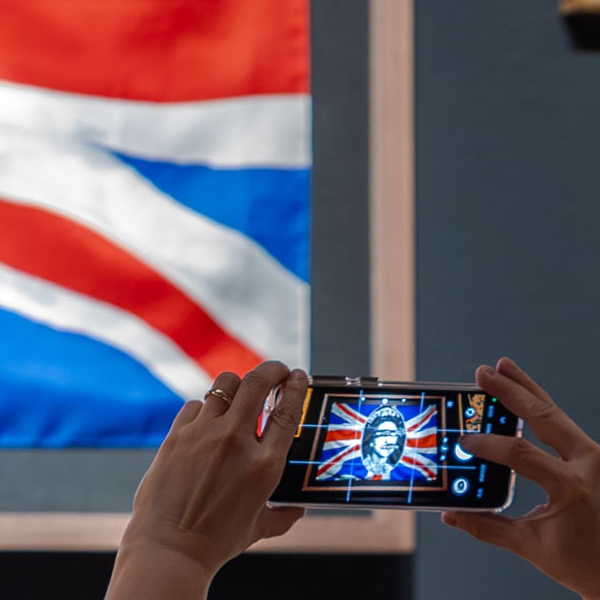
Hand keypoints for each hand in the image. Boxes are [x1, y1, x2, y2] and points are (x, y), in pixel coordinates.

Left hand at [105, 361, 307, 599]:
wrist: (169, 550)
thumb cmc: (217, 542)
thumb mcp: (258, 528)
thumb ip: (283, 515)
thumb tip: (299, 509)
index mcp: (264, 464)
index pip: (287, 411)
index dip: (296, 387)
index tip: (298, 375)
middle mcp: (236, 441)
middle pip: (258, 383)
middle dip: (271, 369)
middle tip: (276, 370)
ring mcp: (205, 434)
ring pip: (225, 384)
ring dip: (237, 385)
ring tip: (239, 393)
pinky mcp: (178, 434)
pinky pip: (196, 404)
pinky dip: (205, 408)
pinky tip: (206, 422)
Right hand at [441, 357, 599, 599]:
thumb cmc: (584, 564)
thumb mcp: (534, 548)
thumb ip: (489, 528)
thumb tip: (450, 516)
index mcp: (571, 487)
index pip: (521, 454)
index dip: (489, 444)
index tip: (465, 441)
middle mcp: (589, 464)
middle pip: (544, 415)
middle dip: (510, 391)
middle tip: (483, 373)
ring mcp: (595, 455)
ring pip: (556, 411)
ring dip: (527, 387)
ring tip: (503, 366)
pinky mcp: (595, 454)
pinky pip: (564, 422)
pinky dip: (540, 403)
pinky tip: (523, 391)